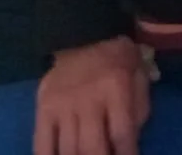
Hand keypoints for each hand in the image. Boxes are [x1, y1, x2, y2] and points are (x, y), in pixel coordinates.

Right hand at [34, 36, 149, 154]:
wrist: (83, 37)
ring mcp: (62, 105)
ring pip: (68, 149)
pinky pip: (42, 144)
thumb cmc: (117, 60)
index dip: (127, 154)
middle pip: (92, 146)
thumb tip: (131, 141)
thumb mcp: (139, 75)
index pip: (122, 132)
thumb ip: (139, 107)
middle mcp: (88, 98)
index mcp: (116, 87)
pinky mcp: (43, 109)